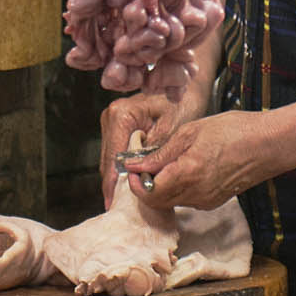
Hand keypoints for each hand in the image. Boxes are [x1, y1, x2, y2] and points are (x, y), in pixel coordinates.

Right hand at [99, 90, 201, 206]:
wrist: (186, 86)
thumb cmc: (182, 101)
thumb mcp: (172, 128)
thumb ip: (155, 151)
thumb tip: (142, 174)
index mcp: (122, 115)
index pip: (114, 157)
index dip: (113, 184)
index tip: (114, 204)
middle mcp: (112, 116)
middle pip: (109, 160)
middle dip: (114, 185)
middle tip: (118, 208)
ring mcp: (113, 121)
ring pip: (111, 159)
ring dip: (118, 179)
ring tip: (123, 202)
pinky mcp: (118, 127)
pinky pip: (117, 153)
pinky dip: (124, 169)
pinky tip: (131, 184)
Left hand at [126, 112, 280, 212]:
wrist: (269, 143)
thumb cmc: (234, 130)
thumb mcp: (192, 131)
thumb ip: (162, 152)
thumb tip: (137, 165)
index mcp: (187, 174)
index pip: (148, 193)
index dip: (136, 183)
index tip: (134, 167)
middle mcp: (196, 194)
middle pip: (157, 202)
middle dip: (146, 186)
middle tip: (146, 164)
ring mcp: (206, 201)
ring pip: (172, 201)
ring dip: (162, 187)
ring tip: (167, 162)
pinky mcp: (214, 201)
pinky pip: (187, 199)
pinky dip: (178, 188)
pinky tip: (186, 167)